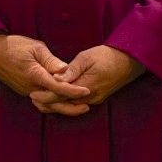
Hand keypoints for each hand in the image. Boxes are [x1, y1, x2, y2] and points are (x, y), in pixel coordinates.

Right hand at [0, 32, 90, 113]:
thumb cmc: (14, 46)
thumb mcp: (35, 47)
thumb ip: (51, 60)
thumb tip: (65, 70)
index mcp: (35, 75)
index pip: (58, 87)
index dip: (74, 91)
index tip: (87, 90)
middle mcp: (31, 87)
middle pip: (54, 103)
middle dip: (71, 107)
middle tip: (87, 106)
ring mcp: (27, 91)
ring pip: (47, 106)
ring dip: (62, 108)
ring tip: (78, 106)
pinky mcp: (24, 91)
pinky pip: (41, 102)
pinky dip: (52, 105)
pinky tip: (62, 102)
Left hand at [29, 45, 143, 115]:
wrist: (128, 61)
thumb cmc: (107, 55)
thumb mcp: (87, 57)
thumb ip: (71, 70)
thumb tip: (56, 78)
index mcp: (86, 86)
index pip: (61, 94)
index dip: (45, 95)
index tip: (32, 93)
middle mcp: (90, 97)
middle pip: (64, 104)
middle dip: (48, 102)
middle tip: (32, 98)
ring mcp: (95, 99)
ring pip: (71, 105)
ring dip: (56, 104)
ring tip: (40, 101)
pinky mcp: (97, 98)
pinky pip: (77, 103)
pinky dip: (65, 102)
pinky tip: (57, 98)